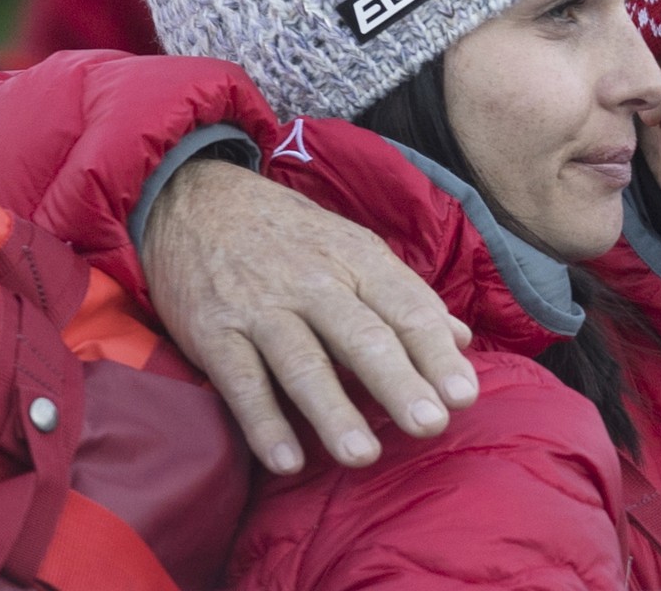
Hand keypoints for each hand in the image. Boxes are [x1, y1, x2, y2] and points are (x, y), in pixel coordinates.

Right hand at [140, 159, 477, 473]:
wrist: (196, 200)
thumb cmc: (292, 236)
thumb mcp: (354, 248)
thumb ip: (406, 296)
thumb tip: (463, 338)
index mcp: (358, 261)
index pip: (407, 309)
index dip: (437, 354)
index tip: (464, 396)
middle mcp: (314, 283)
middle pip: (362, 337)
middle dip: (398, 382)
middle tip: (430, 424)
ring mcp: (262, 308)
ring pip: (303, 363)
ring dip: (333, 412)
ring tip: (363, 456)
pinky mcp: (214, 332)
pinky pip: (241, 382)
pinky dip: (263, 422)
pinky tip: (287, 461)